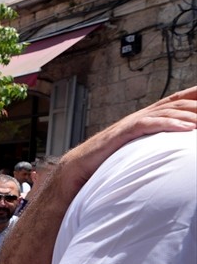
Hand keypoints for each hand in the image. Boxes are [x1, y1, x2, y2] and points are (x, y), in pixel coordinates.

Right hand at [57, 86, 196, 191]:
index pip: (175, 101)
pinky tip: (187, 129)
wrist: (78, 168)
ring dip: (190, 114)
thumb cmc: (106, 162)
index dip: (194, 95)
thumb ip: (153, 145)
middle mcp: (140, 116)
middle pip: (175, 103)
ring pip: (166, 111)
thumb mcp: (136, 151)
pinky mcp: (122, 133)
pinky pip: (150, 124)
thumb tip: (173, 150)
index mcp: (144, 119)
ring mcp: (131, 123)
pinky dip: (170, 124)